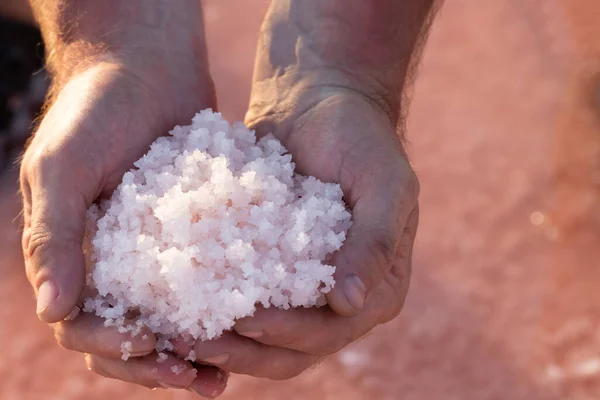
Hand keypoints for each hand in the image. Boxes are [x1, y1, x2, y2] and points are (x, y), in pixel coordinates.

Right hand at [20, 60, 227, 395]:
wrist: (146, 66)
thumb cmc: (94, 111)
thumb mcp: (60, 168)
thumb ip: (51, 235)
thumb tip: (53, 310)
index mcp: (73, 257)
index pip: (82, 326)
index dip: (112, 347)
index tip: (152, 349)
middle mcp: (113, 263)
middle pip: (129, 336)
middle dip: (159, 366)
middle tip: (201, 380)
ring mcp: (155, 251)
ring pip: (171, 318)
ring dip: (194, 350)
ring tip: (226, 373)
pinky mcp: (194, 232)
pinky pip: (205, 279)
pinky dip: (220, 305)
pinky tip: (250, 319)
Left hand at [174, 78, 418, 378]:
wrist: (320, 103)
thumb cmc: (361, 137)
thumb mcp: (385, 183)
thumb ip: (375, 242)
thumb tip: (349, 304)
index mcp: (378, 288)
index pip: (333, 330)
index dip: (290, 334)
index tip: (246, 322)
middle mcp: (342, 300)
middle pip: (294, 349)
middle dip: (248, 351)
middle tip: (197, 343)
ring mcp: (303, 289)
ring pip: (264, 337)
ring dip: (225, 342)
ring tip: (176, 335)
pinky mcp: (271, 270)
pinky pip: (242, 299)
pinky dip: (214, 310)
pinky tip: (177, 306)